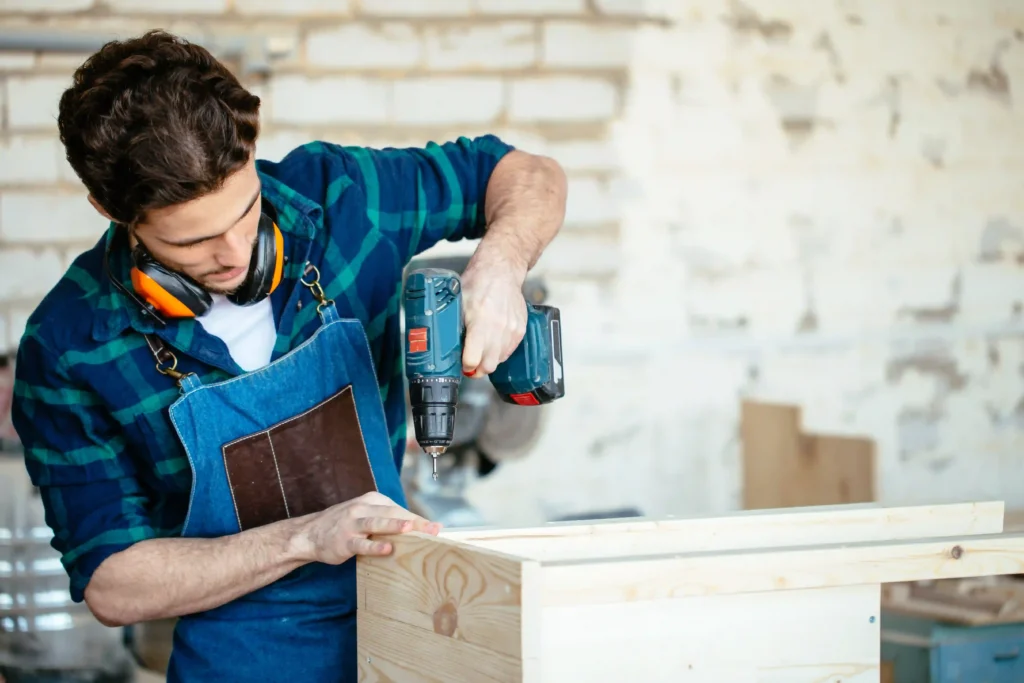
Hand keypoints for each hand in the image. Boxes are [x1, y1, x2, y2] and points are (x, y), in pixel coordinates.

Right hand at [293, 491, 440, 564]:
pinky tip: (387, 549)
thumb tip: (417, 528)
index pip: (398, 509)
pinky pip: (361, 544)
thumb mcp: (365, 515)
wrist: (310, 533)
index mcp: (371, 500)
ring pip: (377, 523)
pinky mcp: (344, 541)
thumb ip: (386, 519)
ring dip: (395, 525)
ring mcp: (352, 524)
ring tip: (411, 529)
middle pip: (392, 513)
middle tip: (433, 530)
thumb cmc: (344, 525)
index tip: (435, 528)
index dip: (417, 518)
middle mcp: (362, 509)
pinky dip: (374, 546)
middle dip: (414, 522)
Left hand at [460, 248, 527, 377]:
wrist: (501, 271)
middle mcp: (498, 328)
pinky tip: (492, 343)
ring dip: (488, 360)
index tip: (461, 364)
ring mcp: (512, 330)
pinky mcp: (520, 330)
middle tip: (469, 365)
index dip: (464, 365)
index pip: (472, 359)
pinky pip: (509, 352)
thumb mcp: (458, 304)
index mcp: (480, 322)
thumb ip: (452, 326)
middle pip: (488, 366)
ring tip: (480, 351)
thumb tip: (444, 346)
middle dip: (476, 370)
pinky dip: (499, 352)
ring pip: (499, 361)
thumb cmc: (478, 283)